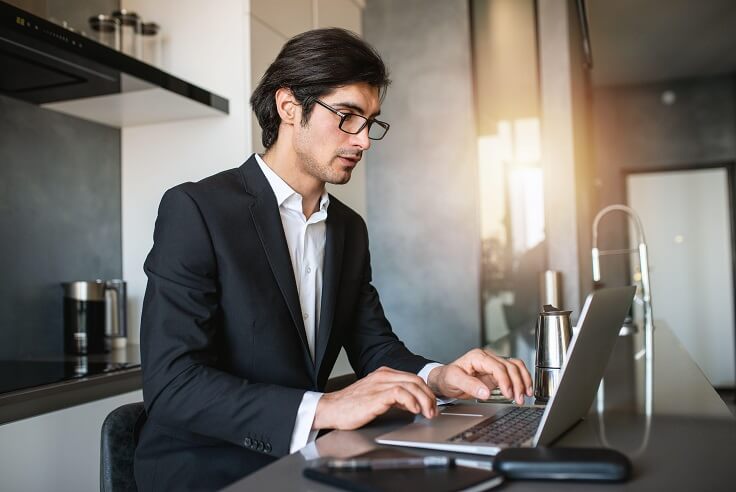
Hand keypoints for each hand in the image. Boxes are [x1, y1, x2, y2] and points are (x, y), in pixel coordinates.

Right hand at [313, 366, 437, 430]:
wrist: (330, 409)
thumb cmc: (350, 406)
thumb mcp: (376, 398)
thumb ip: (394, 398)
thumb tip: (413, 404)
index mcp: (384, 374)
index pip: (414, 378)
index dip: (426, 392)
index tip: (432, 405)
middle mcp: (383, 376)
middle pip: (416, 380)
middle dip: (430, 396)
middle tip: (433, 411)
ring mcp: (380, 384)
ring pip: (412, 385)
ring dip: (425, 400)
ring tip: (428, 413)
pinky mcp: (376, 395)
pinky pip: (400, 393)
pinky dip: (411, 401)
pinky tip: (414, 410)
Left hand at [427, 349, 532, 404]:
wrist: (445, 379)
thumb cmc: (447, 377)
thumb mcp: (454, 380)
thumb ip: (469, 386)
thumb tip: (486, 392)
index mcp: (477, 357)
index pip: (497, 367)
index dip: (505, 380)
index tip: (509, 394)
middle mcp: (487, 358)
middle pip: (510, 366)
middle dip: (517, 383)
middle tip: (518, 399)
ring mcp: (493, 365)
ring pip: (515, 367)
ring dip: (523, 380)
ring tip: (525, 395)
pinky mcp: (497, 373)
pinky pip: (514, 372)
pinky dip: (522, 379)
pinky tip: (524, 389)